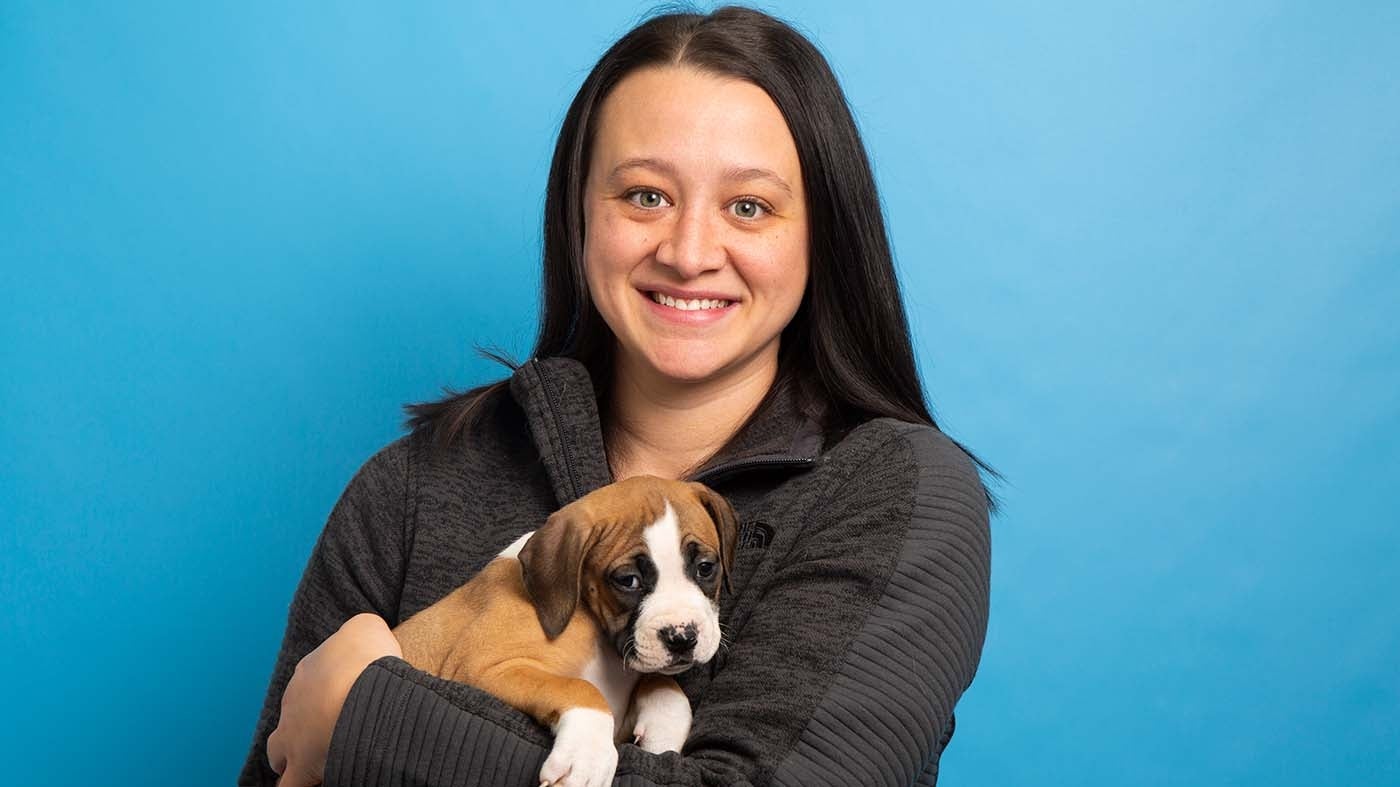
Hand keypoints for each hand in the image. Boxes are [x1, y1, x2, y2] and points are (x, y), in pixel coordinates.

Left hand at [267, 612, 402, 786]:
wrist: (363, 682)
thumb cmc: (367, 655)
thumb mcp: (367, 626)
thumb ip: (361, 632)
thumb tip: (365, 636)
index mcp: (308, 672)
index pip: (310, 687)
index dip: (325, 699)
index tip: (344, 703)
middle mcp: (294, 703)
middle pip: (287, 720)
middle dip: (298, 731)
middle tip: (324, 736)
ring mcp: (293, 736)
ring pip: (279, 754)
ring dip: (293, 759)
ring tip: (316, 763)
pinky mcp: (301, 765)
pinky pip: (290, 784)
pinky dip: (298, 783)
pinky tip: (313, 782)